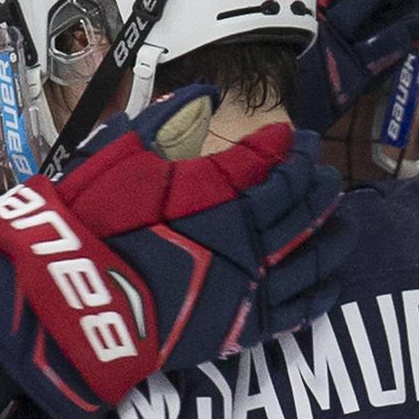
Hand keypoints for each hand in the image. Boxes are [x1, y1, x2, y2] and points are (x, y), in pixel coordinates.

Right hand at [0, 92, 349, 418]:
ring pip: (311, 256)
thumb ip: (168, 121)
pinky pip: (296, 309)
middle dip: (317, 185)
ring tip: (346, 222)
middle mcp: (246, 236)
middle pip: (300, 205)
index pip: (271, 162)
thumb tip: (206, 92)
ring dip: (333, 235)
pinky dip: (318, 293)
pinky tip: (330, 281)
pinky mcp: (241, 326)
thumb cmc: (89, 222)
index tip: (297, 138)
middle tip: (325, 172)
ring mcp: (249, 284)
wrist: (71, 300)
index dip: (289, 147)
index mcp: (219, 192)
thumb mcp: (118, 155)